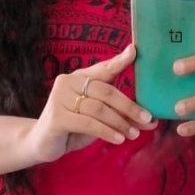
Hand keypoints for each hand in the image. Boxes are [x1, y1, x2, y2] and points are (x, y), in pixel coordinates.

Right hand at [28, 44, 156, 163]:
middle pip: (105, 91)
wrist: (42, 143)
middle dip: (129, 106)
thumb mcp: (99, 119)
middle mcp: (68, 82)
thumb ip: (121, 116)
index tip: (135, 51)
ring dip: (120, 122)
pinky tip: (118, 139)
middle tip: (146, 119)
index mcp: (79, 77)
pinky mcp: (57, 117)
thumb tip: (152, 122)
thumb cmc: (73, 127)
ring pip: (99, 109)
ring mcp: (59, 98)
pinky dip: (106, 132)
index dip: (119, 60)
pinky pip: (88, 123)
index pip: (103, 68)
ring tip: (134, 134)